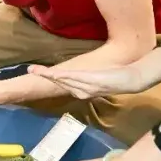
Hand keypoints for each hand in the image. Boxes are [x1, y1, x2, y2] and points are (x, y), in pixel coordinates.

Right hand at [29, 64, 144, 99]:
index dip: (50, 78)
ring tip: (35, 70)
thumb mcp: (102, 77)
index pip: (63, 83)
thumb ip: (91, 77)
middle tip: (30, 69)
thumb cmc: (118, 78)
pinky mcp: (88, 80)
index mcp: (83, 91)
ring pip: (62, 79)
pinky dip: (60, 75)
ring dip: (48, 75)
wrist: (130, 80)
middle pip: (59, 82)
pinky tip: (52, 73)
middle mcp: (81, 91)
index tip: (37, 73)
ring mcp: (84, 87)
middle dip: (44, 75)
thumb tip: (83, 75)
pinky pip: (71, 78)